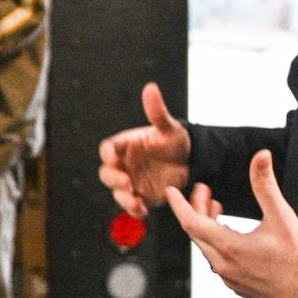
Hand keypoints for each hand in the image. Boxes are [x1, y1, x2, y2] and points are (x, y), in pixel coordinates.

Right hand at [96, 83, 191, 215]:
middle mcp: (125, 164)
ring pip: (117, 192)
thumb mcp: (168, 127)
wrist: (190, 161)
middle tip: (126, 182)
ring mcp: (132, 182)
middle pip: (107, 173)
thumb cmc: (176, 141)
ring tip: (136, 202)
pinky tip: (144, 210)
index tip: (113, 158)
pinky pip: (133, 205)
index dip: (108, 154)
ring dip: (123, 198)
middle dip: (113, 179)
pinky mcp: (142, 196)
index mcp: (126, 146)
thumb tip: (151, 88)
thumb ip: (157, 112)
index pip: (108, 149)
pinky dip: (135, 210)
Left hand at [166, 150, 297, 297]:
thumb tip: (260, 156)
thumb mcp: (282, 217)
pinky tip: (228, 233)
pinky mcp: (238, 285)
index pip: (191, 223)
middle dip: (196, 209)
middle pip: (197, 234)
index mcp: (229, 248)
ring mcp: (230, 279)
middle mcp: (224, 266)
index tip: (171, 192)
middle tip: (203, 190)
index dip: (179, 205)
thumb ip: (266, 185)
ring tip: (216, 208)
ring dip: (207, 226)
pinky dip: (216, 243)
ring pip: (207, 248)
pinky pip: (218, 261)